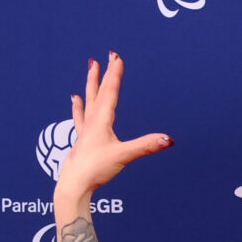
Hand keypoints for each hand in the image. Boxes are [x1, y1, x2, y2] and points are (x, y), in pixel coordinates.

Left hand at [55, 54, 170, 210]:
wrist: (74, 185)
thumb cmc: (95, 169)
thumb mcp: (123, 156)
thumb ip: (146, 146)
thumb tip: (168, 139)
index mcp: (101, 121)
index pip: (109, 92)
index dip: (114, 74)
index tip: (116, 56)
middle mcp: (92, 122)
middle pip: (99, 92)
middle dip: (103, 74)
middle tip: (105, 56)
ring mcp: (85, 130)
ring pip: (89, 100)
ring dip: (91, 84)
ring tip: (90, 68)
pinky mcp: (82, 139)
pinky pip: (80, 117)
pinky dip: (78, 105)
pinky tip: (74, 99)